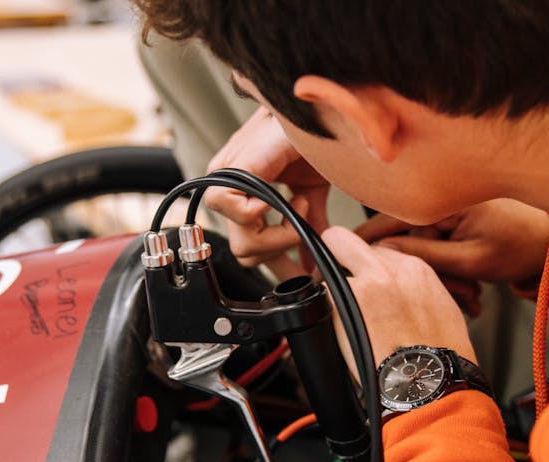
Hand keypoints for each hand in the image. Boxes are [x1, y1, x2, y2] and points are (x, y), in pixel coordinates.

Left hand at [206, 106, 329, 276]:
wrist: (321, 109)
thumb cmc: (315, 140)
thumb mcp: (312, 192)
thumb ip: (309, 226)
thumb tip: (316, 265)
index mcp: (242, 192)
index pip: (248, 247)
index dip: (278, 258)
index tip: (307, 257)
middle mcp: (228, 186)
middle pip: (245, 253)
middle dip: (281, 249)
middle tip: (305, 224)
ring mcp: (226, 178)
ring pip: (241, 243)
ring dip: (280, 234)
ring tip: (302, 206)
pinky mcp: (233, 169)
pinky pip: (236, 211)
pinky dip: (269, 214)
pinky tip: (291, 199)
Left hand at [321, 226, 474, 370]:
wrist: (431, 382)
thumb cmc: (441, 358)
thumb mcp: (443, 310)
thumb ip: (417, 292)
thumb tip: (404, 296)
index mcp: (415, 269)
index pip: (378, 251)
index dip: (365, 266)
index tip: (361, 280)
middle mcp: (390, 269)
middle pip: (347, 241)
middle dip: (336, 255)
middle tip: (332, 278)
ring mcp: (365, 283)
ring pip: (328, 264)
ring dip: (327, 285)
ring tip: (333, 310)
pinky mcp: (343, 303)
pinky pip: (319, 294)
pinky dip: (320, 308)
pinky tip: (331, 327)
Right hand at [355, 199, 548, 285]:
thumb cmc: (520, 249)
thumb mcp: (469, 259)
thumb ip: (424, 254)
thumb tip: (383, 250)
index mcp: (446, 200)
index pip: (391, 219)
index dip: (363, 239)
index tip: (336, 249)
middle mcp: (443, 199)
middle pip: (406, 239)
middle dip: (422, 274)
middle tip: (452, 298)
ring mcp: (448, 209)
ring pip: (420, 249)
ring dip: (439, 277)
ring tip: (472, 297)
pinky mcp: (453, 221)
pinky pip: (434, 247)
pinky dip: (447, 271)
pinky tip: (470, 289)